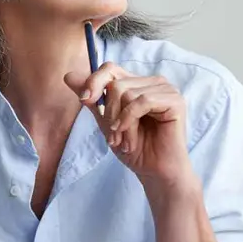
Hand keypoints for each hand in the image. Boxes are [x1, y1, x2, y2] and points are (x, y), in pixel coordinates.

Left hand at [64, 62, 195, 190]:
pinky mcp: (175, 101)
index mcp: (139, 84)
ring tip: (124, 142)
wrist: (155, 172)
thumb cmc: (135, 149)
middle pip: (116, 84)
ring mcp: (166, 90)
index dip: (94, 81)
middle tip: (113, 137)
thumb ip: (93, 99)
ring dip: (120, 124)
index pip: (110, 68)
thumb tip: (68, 75)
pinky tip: (130, 139)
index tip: (85, 101)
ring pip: (127, 94)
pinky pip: (142, 101)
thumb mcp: (107, 122)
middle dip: (109, 114)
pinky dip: (130, 121)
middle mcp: (154, 82)